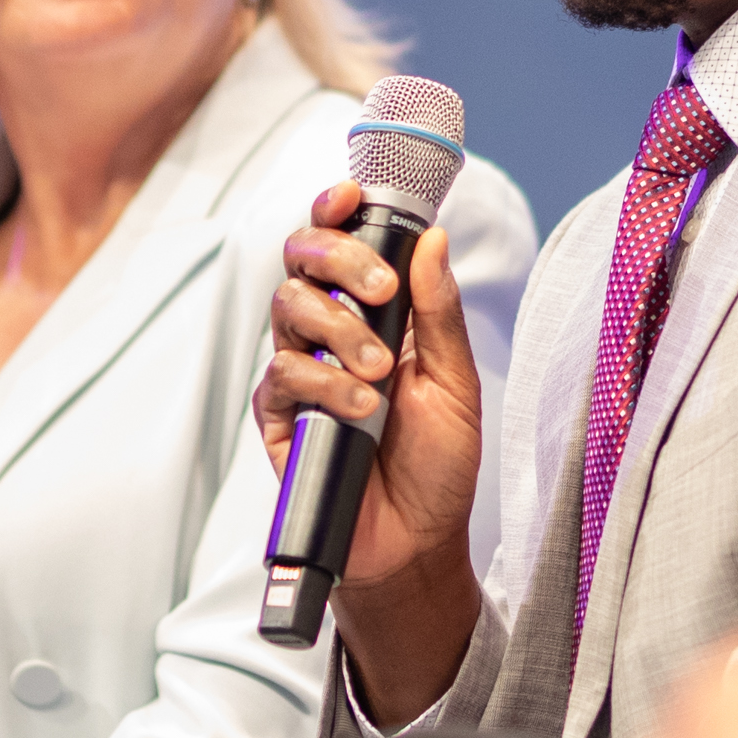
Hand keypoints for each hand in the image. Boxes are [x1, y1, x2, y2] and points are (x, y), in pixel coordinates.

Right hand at [256, 185, 492, 722]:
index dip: (337, 211)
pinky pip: (281, 374)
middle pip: (302, 260)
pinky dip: (322, 384)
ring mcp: (302, 372)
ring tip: (378, 373)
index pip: (342, 243)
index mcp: (376, 314)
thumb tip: (433, 238)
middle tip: (379, 293)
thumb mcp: (457, 382)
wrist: (416, 542)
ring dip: (338, 329)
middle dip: (338, 259)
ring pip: (287, 308)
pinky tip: (359, 411)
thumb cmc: (438, 463)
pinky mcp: (280, 416)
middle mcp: (331, 333)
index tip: (350, 195)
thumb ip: (438, 312)